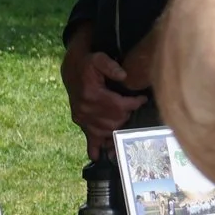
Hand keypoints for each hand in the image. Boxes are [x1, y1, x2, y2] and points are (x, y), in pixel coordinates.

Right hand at [61, 40, 144, 157]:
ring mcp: (82, 118)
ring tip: (125, 120)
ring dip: (118, 128)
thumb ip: (110, 65)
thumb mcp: (98, 58)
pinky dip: (95, 149)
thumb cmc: (88, 64)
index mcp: (92, 94)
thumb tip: (123, 75)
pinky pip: (88, 140)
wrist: (72, 70)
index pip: (120, 106)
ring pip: (107, 131)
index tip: (142, 99)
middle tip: (132, 107)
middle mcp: (85, 109)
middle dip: (127, 115)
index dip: (135, 103)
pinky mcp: (80, 123)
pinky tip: (101, 156)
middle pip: (115, 121)